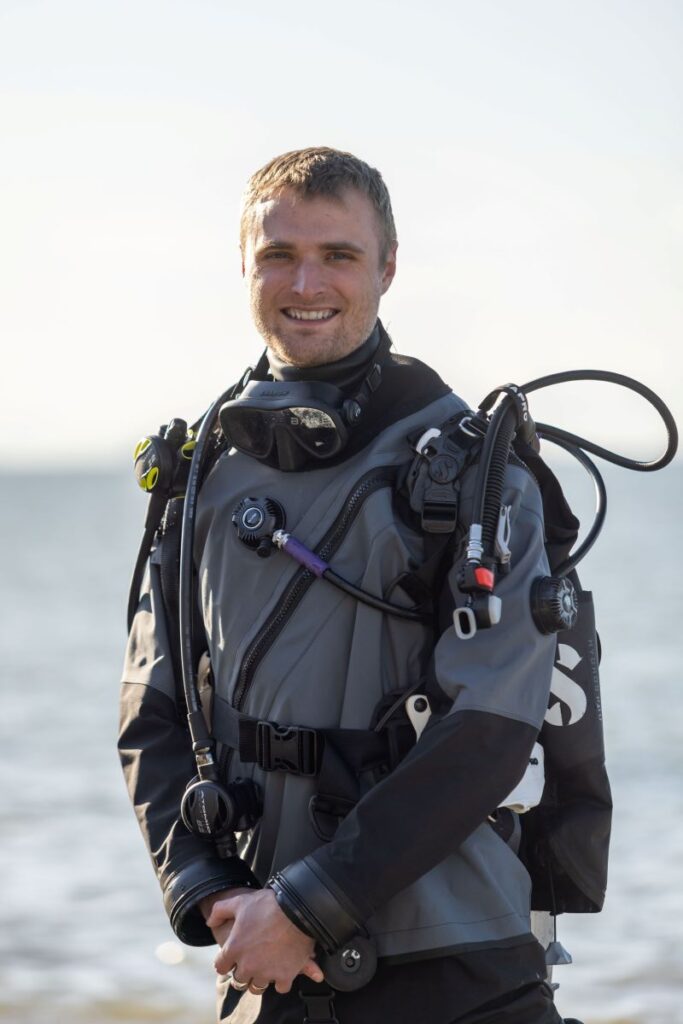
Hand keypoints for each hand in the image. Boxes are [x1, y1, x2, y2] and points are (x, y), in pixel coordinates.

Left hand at [207, 888, 324, 993]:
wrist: (297, 909)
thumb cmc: (267, 904)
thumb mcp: (239, 902)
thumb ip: (219, 911)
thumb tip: (209, 922)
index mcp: (234, 949)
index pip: (221, 967)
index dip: (226, 961)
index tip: (232, 958)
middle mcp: (247, 965)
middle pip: (238, 980)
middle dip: (243, 972)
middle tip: (251, 962)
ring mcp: (266, 973)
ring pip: (257, 987)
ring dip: (259, 978)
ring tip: (265, 969)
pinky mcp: (284, 976)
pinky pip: (280, 987)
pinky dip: (281, 980)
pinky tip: (283, 970)